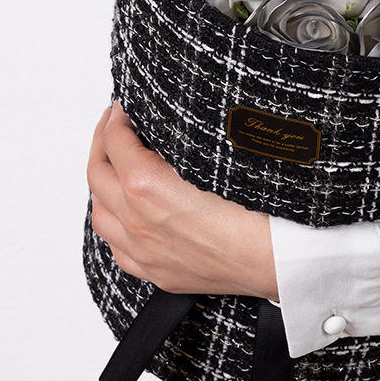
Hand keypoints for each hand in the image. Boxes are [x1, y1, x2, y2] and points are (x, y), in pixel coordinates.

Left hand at [86, 101, 278, 301]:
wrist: (281, 261)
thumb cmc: (261, 210)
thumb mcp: (218, 154)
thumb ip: (180, 137)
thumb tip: (167, 121)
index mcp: (148, 187)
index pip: (115, 141)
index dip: (116, 116)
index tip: (123, 107)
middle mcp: (138, 222)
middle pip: (97, 174)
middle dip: (102, 143)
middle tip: (113, 125)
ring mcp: (145, 252)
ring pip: (99, 213)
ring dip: (102, 184)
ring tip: (114, 165)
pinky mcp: (158, 273)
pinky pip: (118, 249)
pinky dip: (115, 224)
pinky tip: (126, 214)